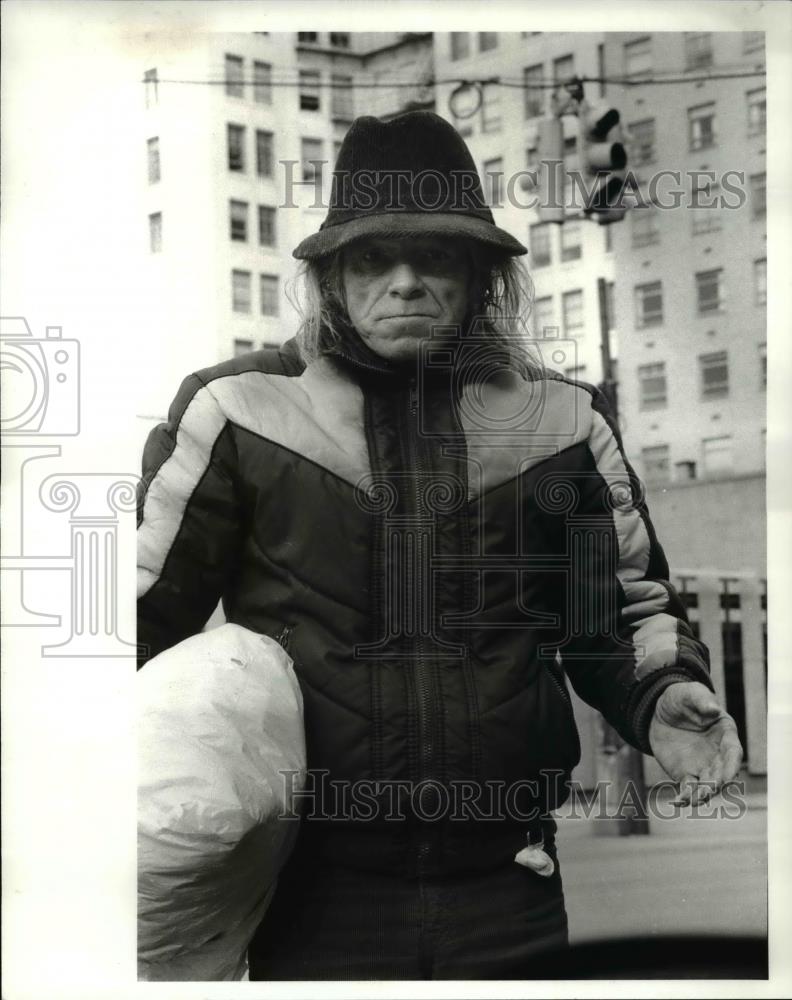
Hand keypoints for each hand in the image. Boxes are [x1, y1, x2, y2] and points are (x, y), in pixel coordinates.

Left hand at [648, 681, 742, 805]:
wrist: (659, 710)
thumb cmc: (681, 698)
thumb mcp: (689, 693)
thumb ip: (701, 700)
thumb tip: (713, 709)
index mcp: (725, 734)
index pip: (733, 753)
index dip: (732, 766)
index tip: (729, 777)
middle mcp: (717, 754)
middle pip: (722, 772)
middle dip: (717, 783)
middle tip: (709, 790)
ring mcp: (702, 766)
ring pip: (707, 784)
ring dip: (703, 794)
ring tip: (696, 800)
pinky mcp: (685, 773)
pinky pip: (688, 788)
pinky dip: (686, 796)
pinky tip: (680, 801)